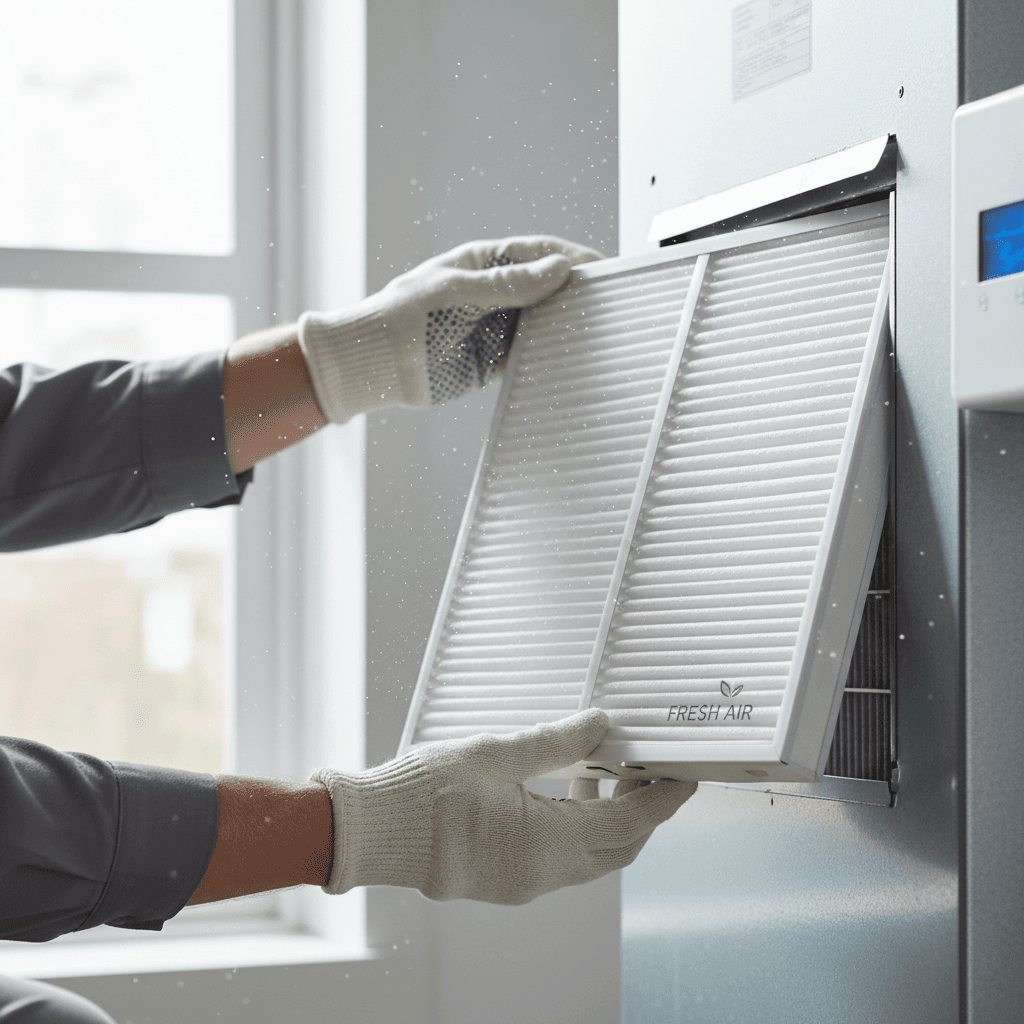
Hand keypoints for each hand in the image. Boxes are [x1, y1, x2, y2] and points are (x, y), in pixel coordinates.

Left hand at [298, 235, 601, 422]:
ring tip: (592, 332)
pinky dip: (544, 357)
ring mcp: (493, 326)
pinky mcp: (490, 361)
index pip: (538, 254)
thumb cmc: (403, 317)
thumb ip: (510, 284)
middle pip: (545, 289)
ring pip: (540, 323)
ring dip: (562, 327)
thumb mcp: (460, 292)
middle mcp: (492, 293)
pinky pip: (526, 356)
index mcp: (483, 263)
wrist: (375, 364)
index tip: (601, 269)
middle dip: (574, 294)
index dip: (572, 259)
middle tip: (607, 303)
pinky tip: (563, 358)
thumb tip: (559, 268)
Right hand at [311, 709, 694, 904]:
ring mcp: (523, 883)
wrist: (371, 830)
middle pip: (619, 847)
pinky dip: (578, 827)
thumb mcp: (498, 752)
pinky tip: (565, 790)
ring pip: (591, 857)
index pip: (631, 823)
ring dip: (609, 817)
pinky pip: (562, 859)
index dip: (663, 798)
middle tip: (649, 768)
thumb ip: (557, 739)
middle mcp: (543, 873)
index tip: (684, 777)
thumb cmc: (425, 793)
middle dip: (643, 809)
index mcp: (549, 843)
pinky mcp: (504, 880)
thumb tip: (600, 724)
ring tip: (605, 768)